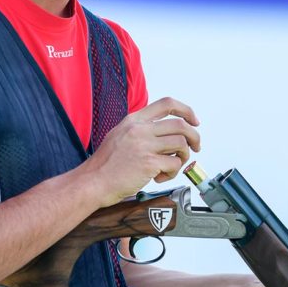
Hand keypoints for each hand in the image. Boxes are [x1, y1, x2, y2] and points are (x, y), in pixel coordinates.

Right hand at [82, 97, 200, 206]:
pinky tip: (160, 177)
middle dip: (194, 137)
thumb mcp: (119, 135)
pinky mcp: (148, 163)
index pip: (167, 104)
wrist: (92, 182)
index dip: (186, 110)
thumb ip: (140, 130)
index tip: (194, 121)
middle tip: (196, 147)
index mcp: (134, 120)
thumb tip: (164, 134)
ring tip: (172, 166)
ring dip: (184, 157)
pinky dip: (173, 172)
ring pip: (181, 143)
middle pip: (180, 125)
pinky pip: (174, 164)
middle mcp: (140, 129)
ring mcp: (144, 145)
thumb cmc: (104, 164)